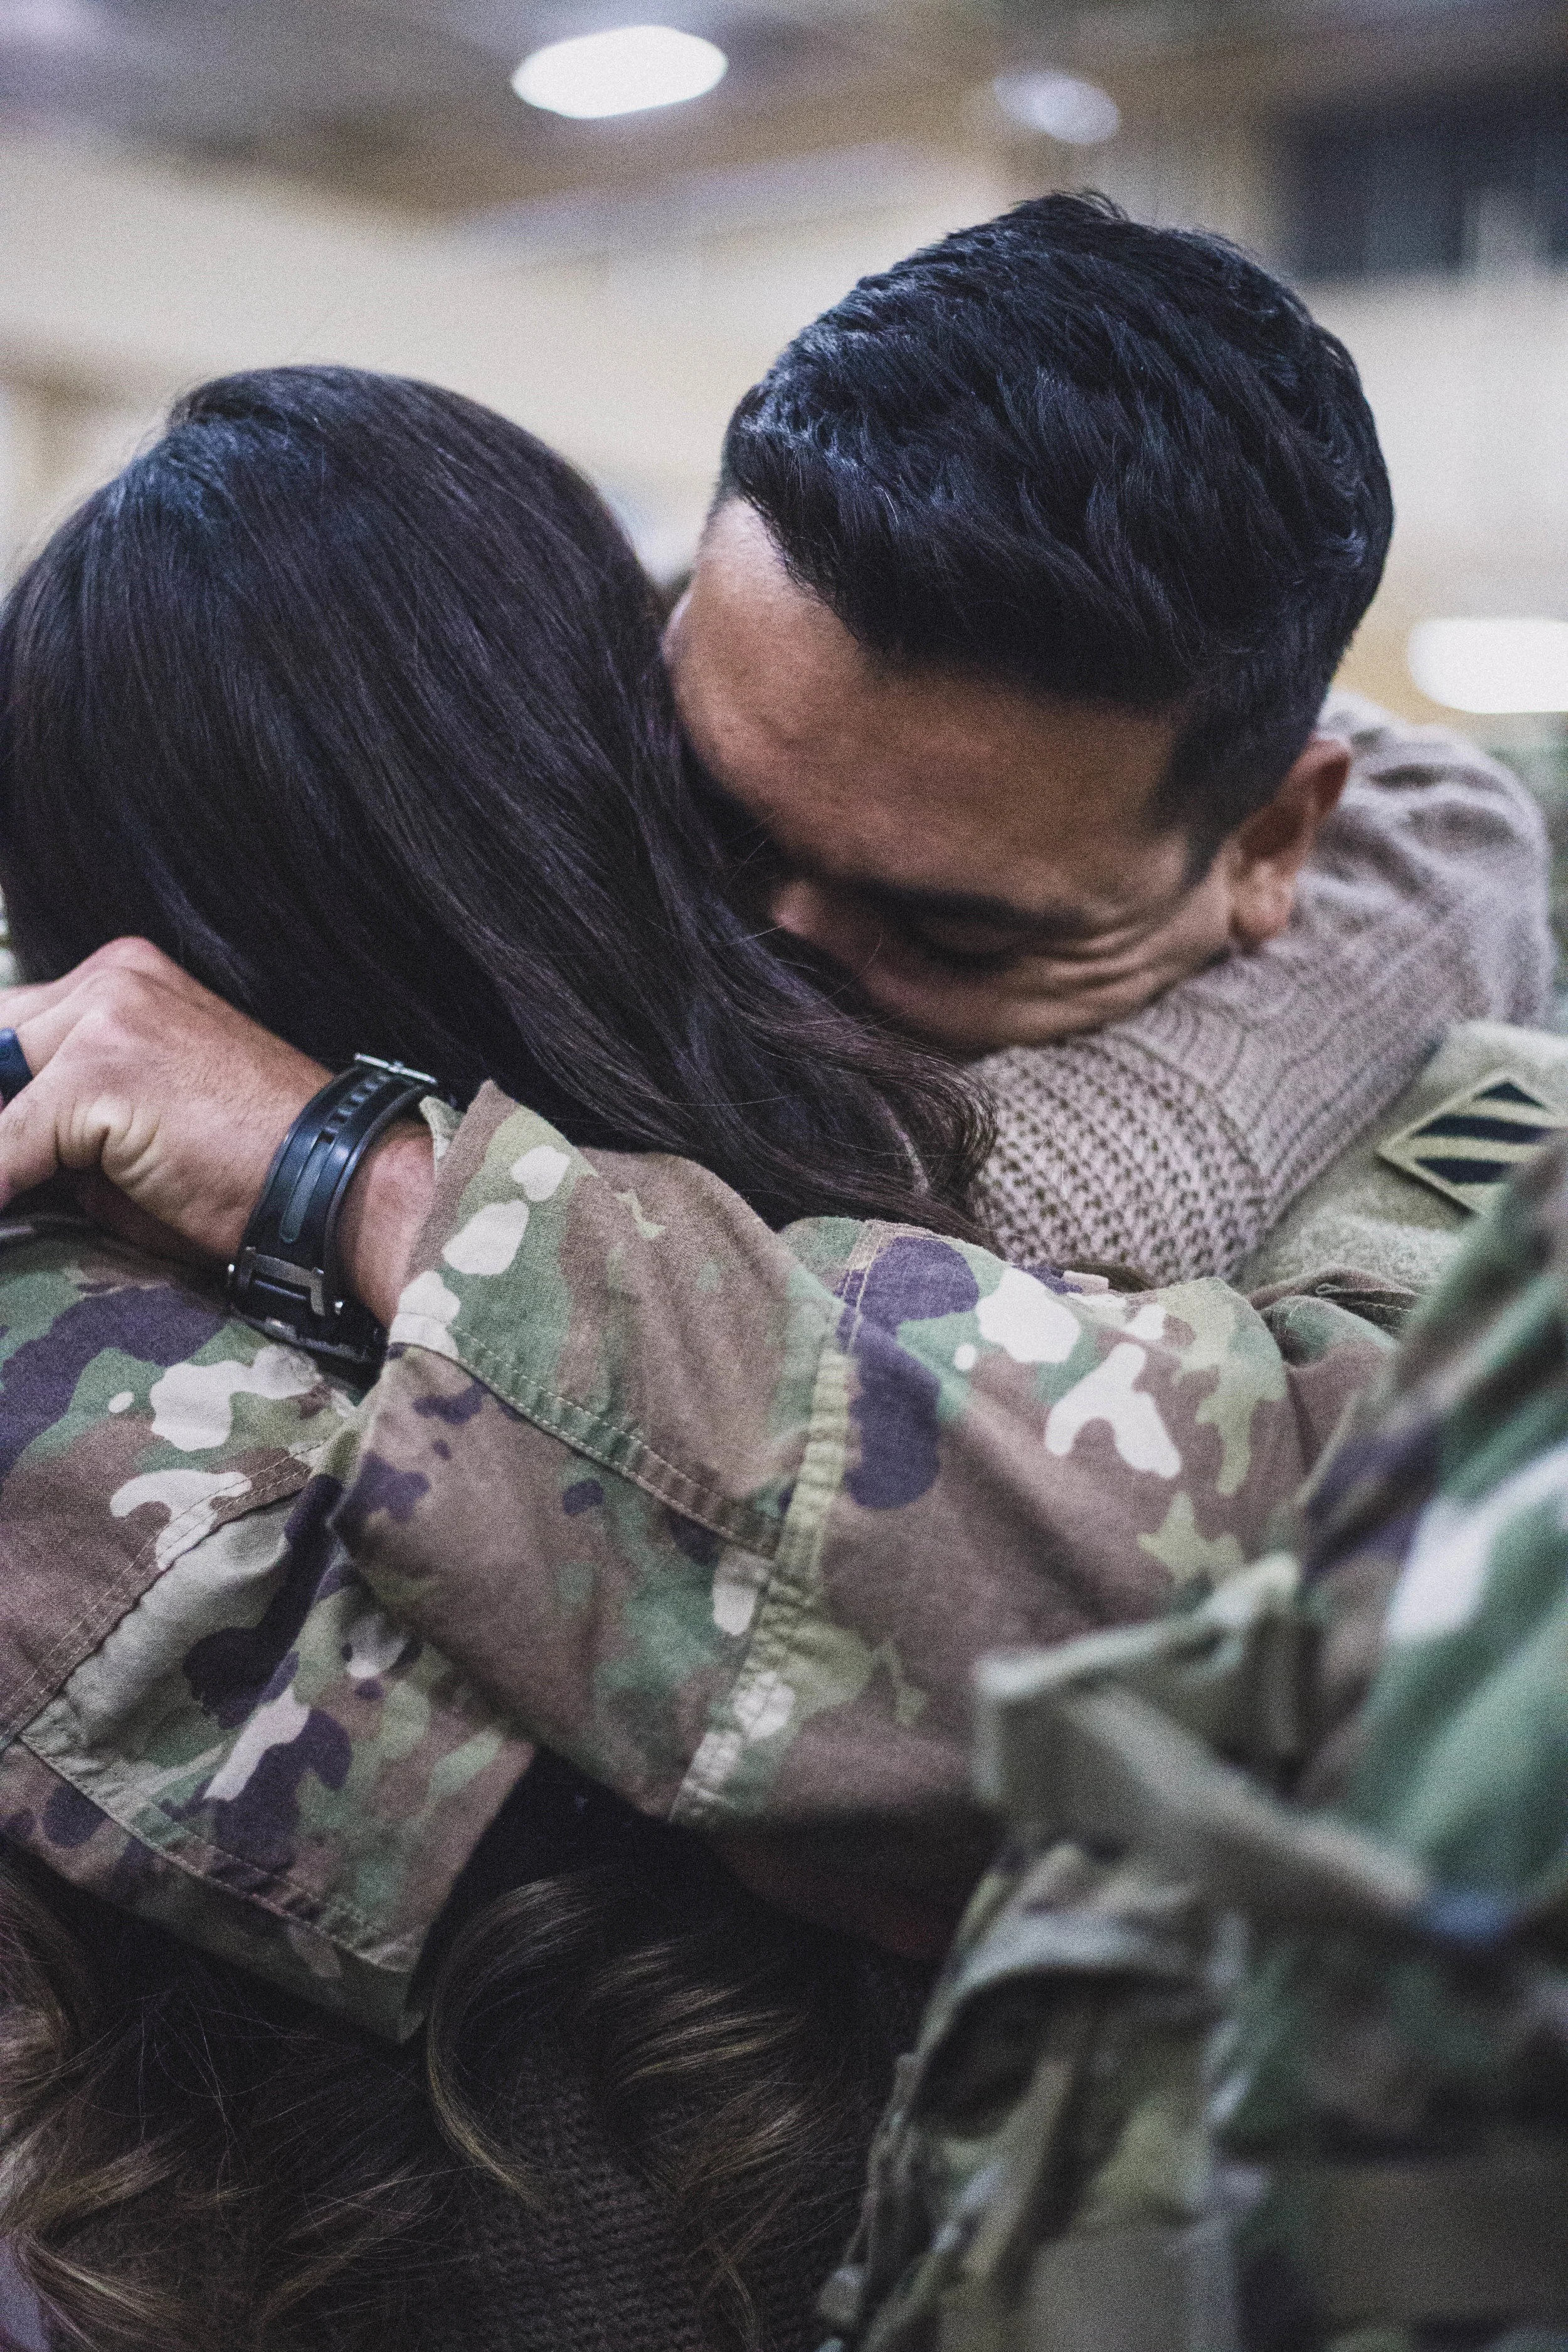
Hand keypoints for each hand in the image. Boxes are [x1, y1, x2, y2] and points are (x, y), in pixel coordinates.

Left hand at [0, 939, 434, 1320]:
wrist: (338, 1184)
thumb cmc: (252, 1169)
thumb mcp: (142, 1122)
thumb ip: (59, 1122)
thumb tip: (5, 1157)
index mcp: (127, 979)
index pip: (11, 1028)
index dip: (1, 1093)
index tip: (8, 1143)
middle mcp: (112, 978)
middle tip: (16, 1168)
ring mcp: (105, 1018)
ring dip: (6, 1150)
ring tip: (20, 1193)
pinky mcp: (101, 1071)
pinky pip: (7, 1144)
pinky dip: (5, 1186)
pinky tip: (11, 1212)